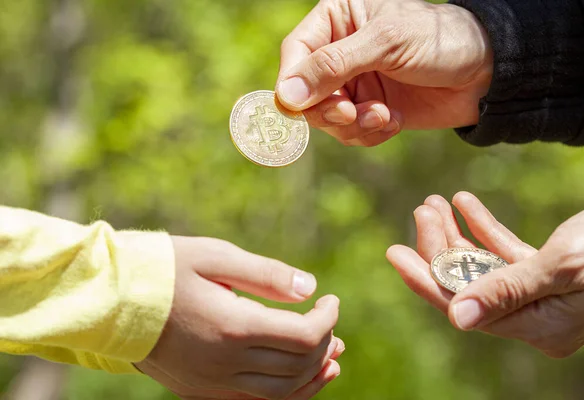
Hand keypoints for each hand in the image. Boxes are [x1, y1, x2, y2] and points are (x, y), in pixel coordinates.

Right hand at [136, 236, 342, 399]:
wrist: (109, 300)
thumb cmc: (163, 269)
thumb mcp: (217, 257)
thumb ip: (266, 274)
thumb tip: (310, 287)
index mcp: (233, 326)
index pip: (303, 336)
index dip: (327, 319)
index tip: (331, 300)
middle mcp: (225, 363)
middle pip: (297, 366)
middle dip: (324, 344)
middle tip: (331, 323)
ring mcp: (212, 383)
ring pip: (281, 393)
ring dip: (312, 376)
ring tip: (332, 357)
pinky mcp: (201, 391)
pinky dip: (285, 393)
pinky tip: (298, 379)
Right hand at [276, 0, 492, 146]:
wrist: (486, 74)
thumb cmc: (439, 41)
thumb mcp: (386, 43)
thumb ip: (334, 65)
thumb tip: (286, 95)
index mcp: (338, 19)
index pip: (296, 52)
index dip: (292, 82)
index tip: (298, 105)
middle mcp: (340, 52)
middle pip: (305, 92)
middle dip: (328, 109)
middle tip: (351, 113)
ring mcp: (355, 84)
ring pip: (326, 118)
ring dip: (352, 125)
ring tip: (384, 117)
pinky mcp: (369, 110)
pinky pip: (350, 133)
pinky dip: (369, 133)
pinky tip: (393, 122)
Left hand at [387, 191, 583, 357]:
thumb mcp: (561, 265)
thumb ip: (506, 291)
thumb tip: (455, 319)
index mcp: (536, 327)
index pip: (463, 307)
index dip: (425, 280)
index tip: (393, 254)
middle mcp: (534, 316)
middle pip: (468, 283)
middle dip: (440, 247)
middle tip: (421, 210)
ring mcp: (540, 294)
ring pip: (483, 264)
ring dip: (458, 233)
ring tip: (435, 201)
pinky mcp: (547, 270)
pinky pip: (505, 250)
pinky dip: (484, 226)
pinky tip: (463, 201)